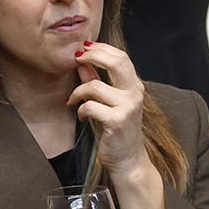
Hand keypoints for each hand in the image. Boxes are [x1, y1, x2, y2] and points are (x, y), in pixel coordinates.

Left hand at [68, 41, 148, 174]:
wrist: (128, 160)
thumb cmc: (117, 131)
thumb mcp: (108, 102)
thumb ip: (97, 81)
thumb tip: (82, 62)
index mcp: (134, 86)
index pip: (121, 57)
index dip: (101, 48)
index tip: (83, 48)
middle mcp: (135, 93)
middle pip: (116, 62)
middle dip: (92, 55)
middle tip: (76, 58)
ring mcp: (127, 107)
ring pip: (94, 87)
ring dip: (78, 92)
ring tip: (73, 101)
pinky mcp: (117, 121)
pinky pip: (90, 107)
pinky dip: (80, 110)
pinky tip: (81, 116)